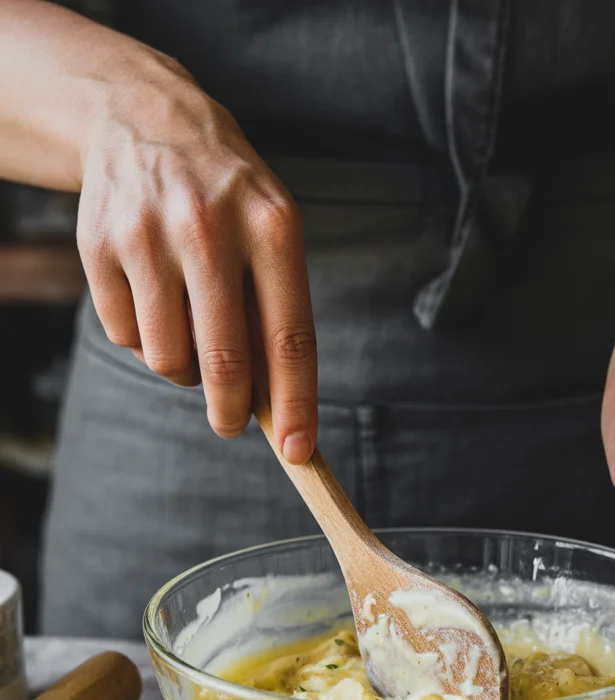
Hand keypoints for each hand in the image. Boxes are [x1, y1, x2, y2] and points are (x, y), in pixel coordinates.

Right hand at [76, 51, 315, 462]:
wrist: (144, 117)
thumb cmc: (226, 194)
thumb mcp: (271, 229)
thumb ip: (277, 310)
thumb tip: (277, 406)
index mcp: (272, 225)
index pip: (290, 337)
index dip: (295, 404)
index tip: (299, 450)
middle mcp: (209, 227)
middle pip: (224, 361)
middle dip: (231, 413)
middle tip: (231, 424)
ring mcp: (147, 235)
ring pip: (168, 359)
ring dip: (184, 370)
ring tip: (192, 334)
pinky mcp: (98, 245)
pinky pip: (126, 335)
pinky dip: (144, 338)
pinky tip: (154, 300)